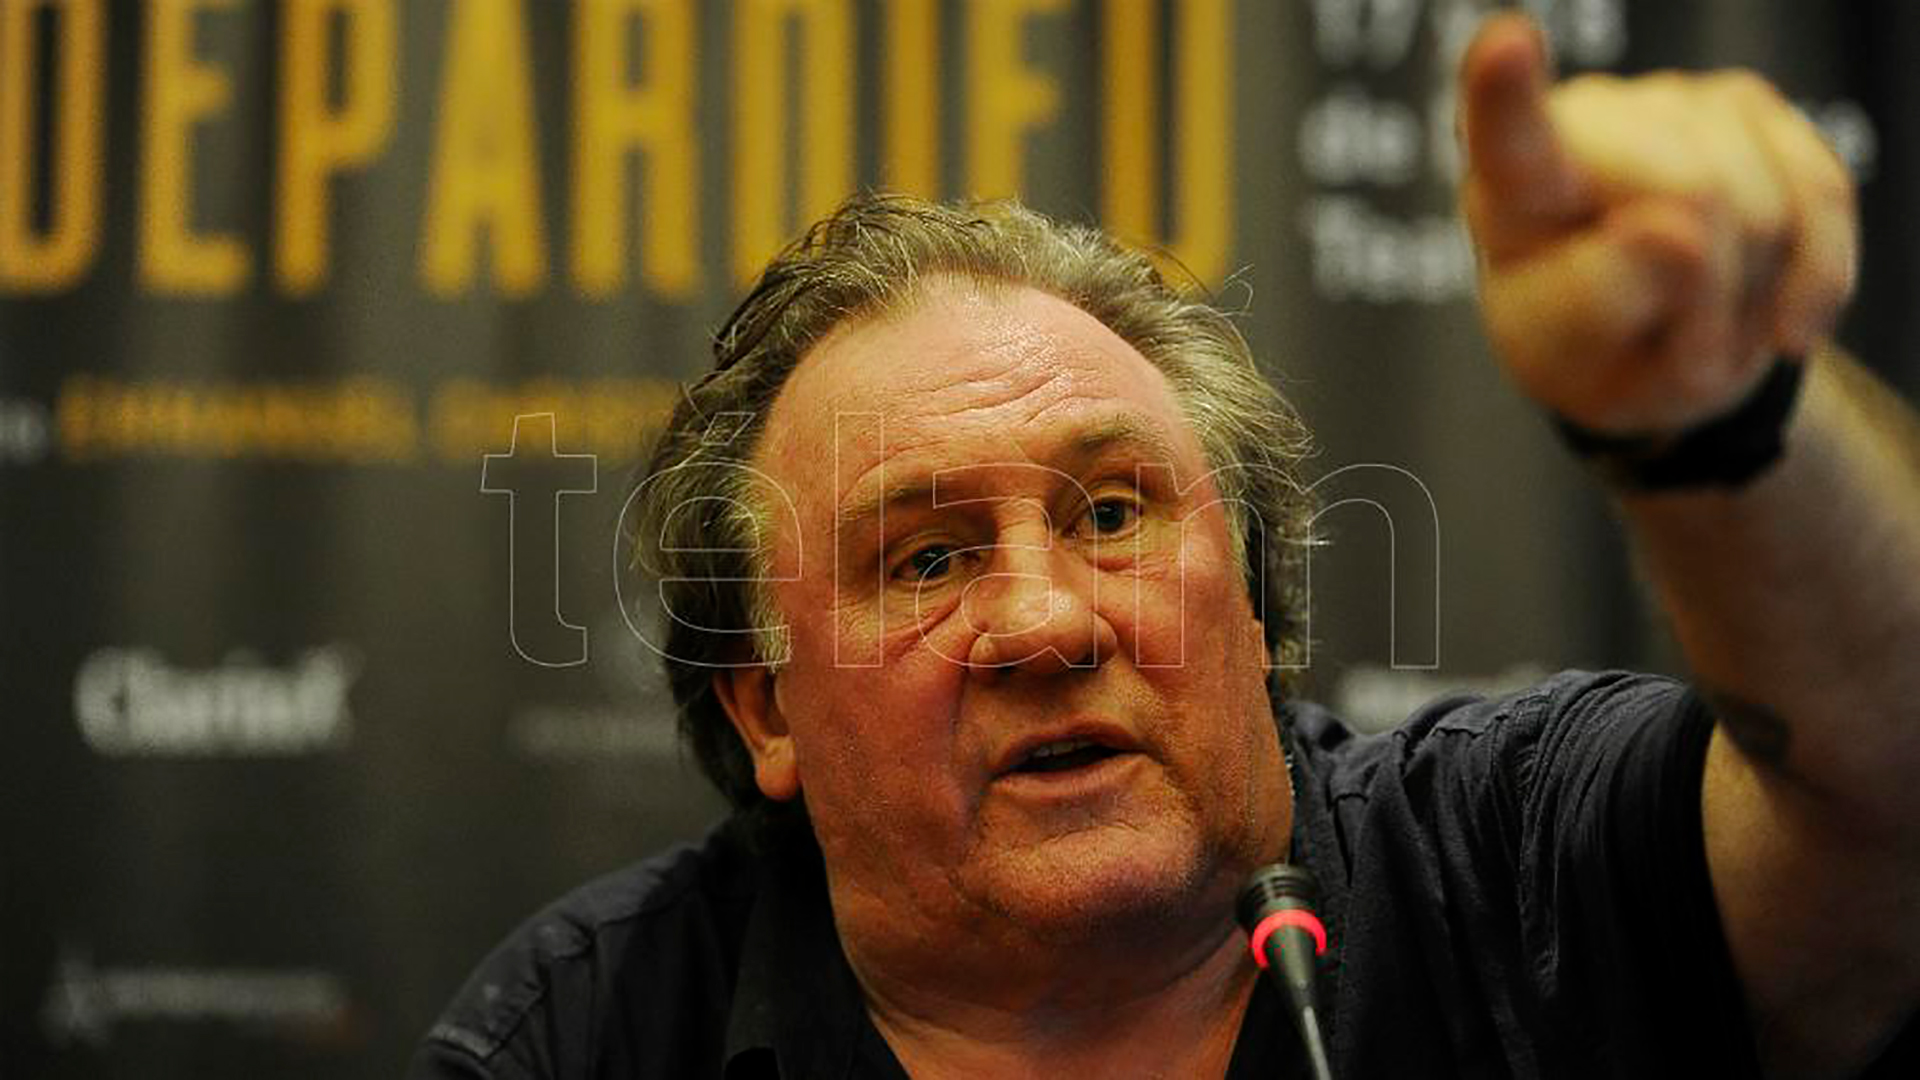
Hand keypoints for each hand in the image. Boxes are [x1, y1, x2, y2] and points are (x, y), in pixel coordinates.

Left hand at [1457, 14, 1856, 433]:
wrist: (1656, 347)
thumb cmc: (1589, 348)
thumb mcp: (1573, 358)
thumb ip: (1604, 303)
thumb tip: (1676, 232)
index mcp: (1513, 192)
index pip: (1510, 141)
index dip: (1507, 92)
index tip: (1505, 45)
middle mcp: (1590, 122)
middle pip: (1695, 193)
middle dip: (1706, 292)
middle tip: (1674, 341)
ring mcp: (1673, 104)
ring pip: (1765, 207)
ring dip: (1748, 295)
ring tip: (1702, 317)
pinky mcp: (1750, 108)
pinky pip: (1821, 199)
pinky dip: (1810, 281)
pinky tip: (1776, 317)